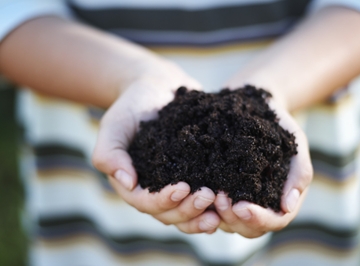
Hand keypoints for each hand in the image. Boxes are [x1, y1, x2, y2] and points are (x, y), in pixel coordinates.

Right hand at [92, 58, 219, 233]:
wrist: (157, 87)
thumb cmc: (132, 105)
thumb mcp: (114, 125)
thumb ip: (109, 153)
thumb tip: (127, 183)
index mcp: (133, 184)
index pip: (146, 203)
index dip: (163, 201)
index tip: (182, 188)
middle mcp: (155, 190)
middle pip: (170, 214)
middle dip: (189, 210)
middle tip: (208, 196)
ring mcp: (176, 184)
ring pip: (188, 212)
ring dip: (203, 215)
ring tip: (223, 208)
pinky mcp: (196, 175)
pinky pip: (203, 195)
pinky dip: (216, 203)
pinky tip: (231, 199)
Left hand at [214, 80, 312, 237]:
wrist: (255, 106)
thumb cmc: (280, 126)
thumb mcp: (296, 145)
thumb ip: (299, 174)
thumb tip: (288, 206)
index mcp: (281, 200)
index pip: (273, 222)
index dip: (258, 220)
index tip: (241, 207)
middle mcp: (259, 205)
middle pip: (247, 229)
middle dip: (233, 219)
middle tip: (220, 199)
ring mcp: (239, 200)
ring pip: (227, 223)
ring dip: (216, 215)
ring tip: (206, 194)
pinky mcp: (220, 189)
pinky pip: (212, 207)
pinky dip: (203, 206)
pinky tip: (194, 191)